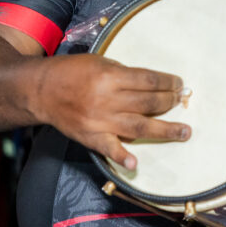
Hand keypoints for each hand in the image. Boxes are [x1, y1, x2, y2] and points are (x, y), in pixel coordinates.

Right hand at [33, 54, 187, 168]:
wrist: (40, 90)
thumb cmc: (71, 72)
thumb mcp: (100, 62)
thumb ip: (123, 74)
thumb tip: (150, 85)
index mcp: (110, 76)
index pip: (149, 80)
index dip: (168, 82)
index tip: (179, 84)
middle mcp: (107, 99)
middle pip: (148, 102)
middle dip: (170, 102)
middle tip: (181, 101)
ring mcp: (100, 120)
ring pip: (139, 126)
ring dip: (164, 130)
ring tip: (184, 132)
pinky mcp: (90, 136)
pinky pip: (109, 148)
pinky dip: (122, 156)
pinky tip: (136, 164)